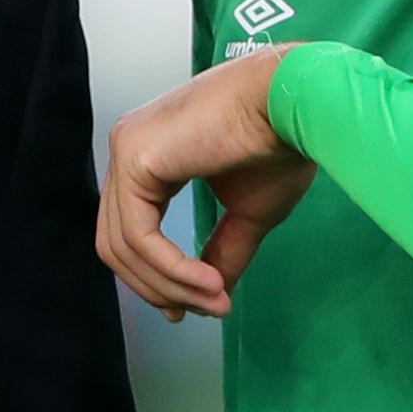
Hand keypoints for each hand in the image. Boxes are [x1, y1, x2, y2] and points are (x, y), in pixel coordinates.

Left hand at [96, 45, 316, 320]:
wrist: (294, 103)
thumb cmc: (279, 143)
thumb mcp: (247, 211)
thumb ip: (222, 249)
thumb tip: (211, 295)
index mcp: (149, 154)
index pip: (131, 230)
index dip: (156, 278)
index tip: (190, 308)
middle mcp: (128, 148)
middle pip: (119, 243)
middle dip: (161, 287)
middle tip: (207, 309)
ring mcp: (126, 150)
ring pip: (125, 247)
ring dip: (172, 285)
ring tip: (218, 299)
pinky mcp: (133, 159)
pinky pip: (139, 237)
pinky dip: (172, 269)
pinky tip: (210, 282)